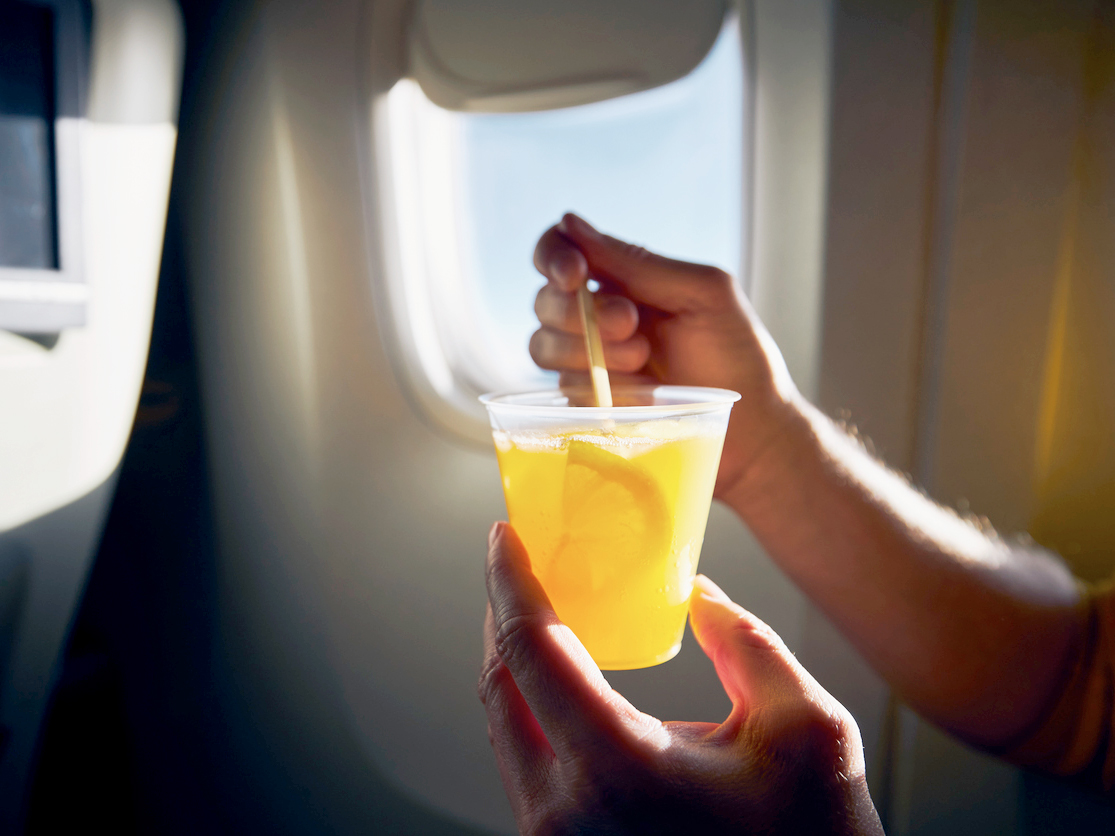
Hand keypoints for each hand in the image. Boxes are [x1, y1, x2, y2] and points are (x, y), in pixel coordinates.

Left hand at [479, 522, 882, 835]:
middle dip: (505, 615)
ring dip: (518, 663)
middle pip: (500, 687)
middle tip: (525, 565)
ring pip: (506, 729)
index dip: (509, 581)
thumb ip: (749, 645)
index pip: (530, 649)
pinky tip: (562, 681)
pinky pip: (526, 765)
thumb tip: (698, 595)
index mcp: (615, 769)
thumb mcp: (808, 731)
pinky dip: (534, 709)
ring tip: (545, 613)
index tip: (505, 535)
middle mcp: (562, 813)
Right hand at [531, 214, 799, 497]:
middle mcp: (597, 316)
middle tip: (633, 325)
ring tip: (644, 363)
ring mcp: (589, 363)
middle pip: (544, 301)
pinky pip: (564, 391)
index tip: (576, 275)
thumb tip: (569, 222)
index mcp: (624, 278)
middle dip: (581, 313)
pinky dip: (599, 390)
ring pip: (542, 346)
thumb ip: (638, 263)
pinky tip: (642, 394)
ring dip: (589, 353)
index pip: (560, 250)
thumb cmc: (738, 355)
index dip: (553, 257)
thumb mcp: (702, 293)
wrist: (755, 432)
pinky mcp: (589, 406)